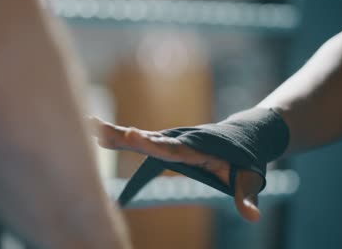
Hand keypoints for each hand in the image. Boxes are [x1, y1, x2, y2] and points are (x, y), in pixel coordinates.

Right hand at [88, 117, 262, 221]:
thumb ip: (245, 196)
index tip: (132, 134)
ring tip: (87, 125)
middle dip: (123, 135)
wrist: (241, 139)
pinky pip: (138, 142)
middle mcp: (178, 143)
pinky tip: (96, 135)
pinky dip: (118, 137)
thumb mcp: (246, 179)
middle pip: (147, 139)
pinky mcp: (164, 144)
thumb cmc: (242, 162)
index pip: (171, 148)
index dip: (152, 143)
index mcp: (195, 151)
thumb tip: (253, 217)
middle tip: (96, 127)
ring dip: (113, 134)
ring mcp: (169, 142)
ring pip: (138, 138)